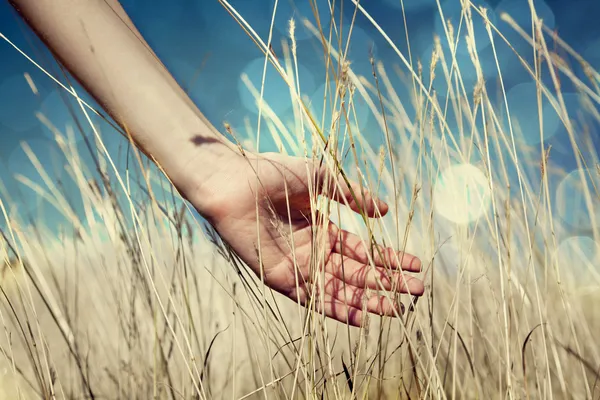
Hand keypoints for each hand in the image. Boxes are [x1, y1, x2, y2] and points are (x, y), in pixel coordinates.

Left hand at [193, 151, 423, 325]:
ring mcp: (298, 265)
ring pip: (339, 289)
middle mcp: (313, 250)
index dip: (389, 259)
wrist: (235, 179)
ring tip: (397, 308)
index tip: (416, 266)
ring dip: (367, 300)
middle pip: (356, 273)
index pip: (362, 250)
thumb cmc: (273, 173)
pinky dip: (335, 309)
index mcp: (322, 228)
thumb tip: (384, 210)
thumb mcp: (321, 178)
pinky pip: (311, 298)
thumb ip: (352, 196)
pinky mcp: (280, 277)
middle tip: (417, 292)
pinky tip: (361, 317)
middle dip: (386, 283)